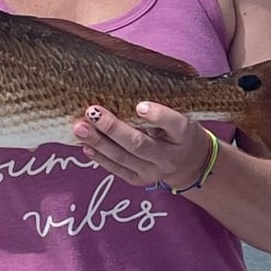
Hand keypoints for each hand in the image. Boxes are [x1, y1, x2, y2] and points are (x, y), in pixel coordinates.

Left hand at [74, 102, 213, 190]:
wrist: (191, 163)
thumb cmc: (180, 131)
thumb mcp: (181, 116)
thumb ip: (161, 107)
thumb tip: (124, 90)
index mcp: (184, 134)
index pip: (174, 124)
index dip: (157, 115)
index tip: (140, 105)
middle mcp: (169, 156)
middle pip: (139, 144)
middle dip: (113, 128)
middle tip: (92, 112)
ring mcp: (154, 171)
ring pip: (123, 158)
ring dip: (99, 142)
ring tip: (80, 128)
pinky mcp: (140, 180)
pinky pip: (117, 170)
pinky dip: (100, 158)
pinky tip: (85, 146)